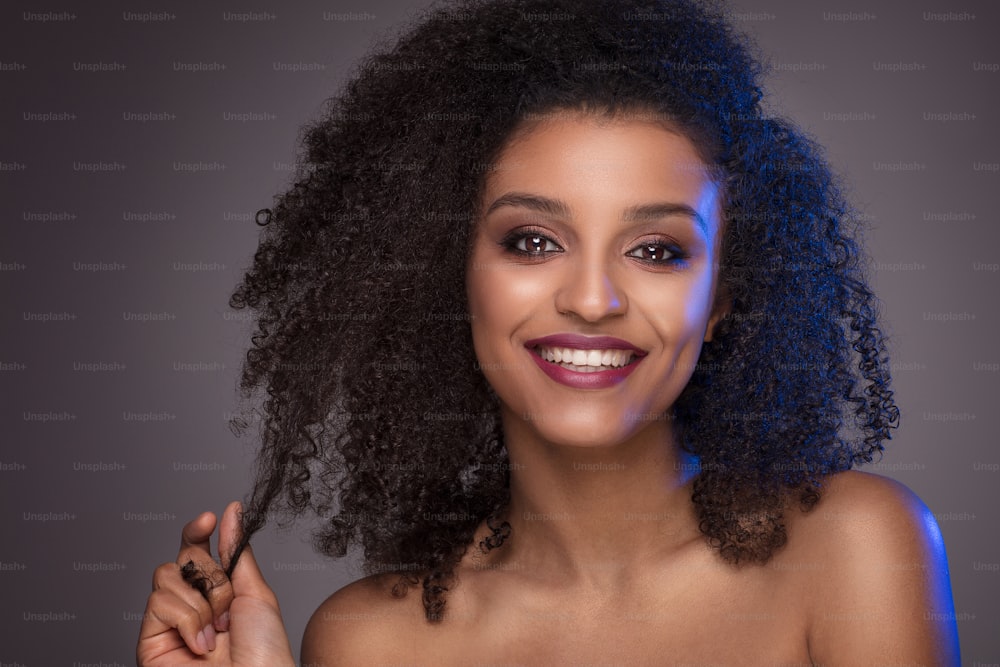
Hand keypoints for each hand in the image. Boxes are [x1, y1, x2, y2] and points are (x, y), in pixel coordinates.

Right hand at [137, 501, 294, 665]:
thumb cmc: (263, 651)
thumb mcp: (255, 593)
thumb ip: (236, 551)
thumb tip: (232, 511)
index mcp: (216, 591)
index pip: (196, 549)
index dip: (197, 530)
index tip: (209, 519)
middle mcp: (190, 604)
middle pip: (181, 557)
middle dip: (211, 575)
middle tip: (228, 605)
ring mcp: (168, 623)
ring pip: (166, 576)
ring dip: (201, 602)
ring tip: (217, 631)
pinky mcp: (149, 642)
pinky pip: (158, 603)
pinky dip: (186, 620)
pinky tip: (200, 645)